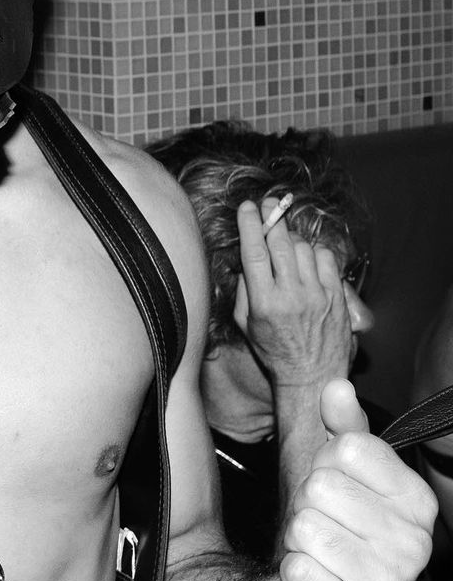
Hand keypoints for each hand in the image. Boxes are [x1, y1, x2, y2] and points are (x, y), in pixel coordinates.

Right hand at [235, 199, 351, 388]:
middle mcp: (291, 296)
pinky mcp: (336, 296)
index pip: (255, 252)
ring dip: (292, 238)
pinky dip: (315, 252)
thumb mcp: (245, 323)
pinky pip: (326, 258)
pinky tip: (308, 259)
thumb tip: (247, 258)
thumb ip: (243, 288)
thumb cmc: (274, 350)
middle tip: (268, 204)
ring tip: (286, 242)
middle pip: (280, 243)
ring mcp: (317, 295)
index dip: (250, 225)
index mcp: (264, 302)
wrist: (312, 376)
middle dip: (272, 218)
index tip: (247, 207)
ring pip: (303, 247)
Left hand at [279, 379, 436, 580]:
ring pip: (304, 527)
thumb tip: (337, 386)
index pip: (347, 449)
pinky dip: (294, 573)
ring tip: (320, 554)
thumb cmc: (336, 524)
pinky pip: (296, 569)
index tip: (338, 487)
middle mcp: (414, 544)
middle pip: (320, 487)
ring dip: (299, 539)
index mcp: (417, 501)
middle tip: (324, 525)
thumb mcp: (343, 470)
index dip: (326, 463)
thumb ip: (342, 426)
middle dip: (307, 502)